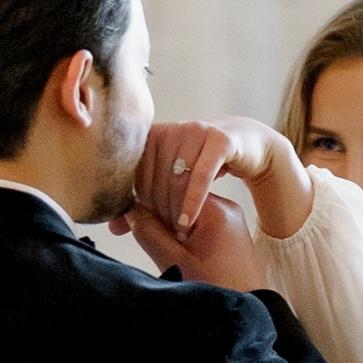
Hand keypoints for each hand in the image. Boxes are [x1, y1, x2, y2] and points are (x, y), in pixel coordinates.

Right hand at [127, 189, 268, 292]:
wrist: (251, 313)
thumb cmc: (217, 291)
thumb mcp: (175, 261)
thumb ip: (149, 232)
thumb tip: (128, 209)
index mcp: (214, 208)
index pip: (169, 188)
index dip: (141, 203)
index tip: (119, 221)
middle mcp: (224, 207)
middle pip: (175, 197)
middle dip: (148, 213)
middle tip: (120, 230)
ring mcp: (228, 219)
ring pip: (183, 210)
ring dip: (161, 223)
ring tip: (144, 243)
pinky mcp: (228, 232)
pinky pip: (195, 222)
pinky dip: (176, 232)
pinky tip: (164, 247)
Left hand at [136, 118, 310, 244]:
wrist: (249, 146)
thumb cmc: (205, 166)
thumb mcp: (174, 183)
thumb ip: (144, 203)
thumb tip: (113, 227)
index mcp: (154, 135)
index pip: (134, 173)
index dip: (139, 201)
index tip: (149, 223)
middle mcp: (173, 129)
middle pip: (154, 178)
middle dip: (159, 210)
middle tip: (167, 233)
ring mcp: (196, 132)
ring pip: (176, 178)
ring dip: (175, 210)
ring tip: (179, 233)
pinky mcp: (220, 140)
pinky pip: (200, 175)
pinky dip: (192, 201)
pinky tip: (188, 222)